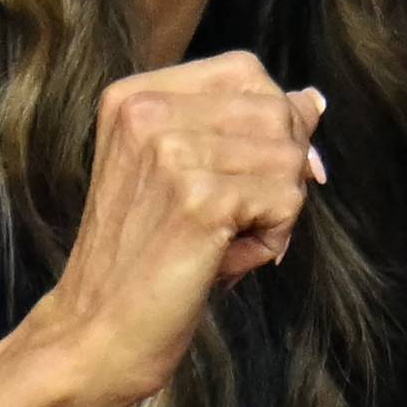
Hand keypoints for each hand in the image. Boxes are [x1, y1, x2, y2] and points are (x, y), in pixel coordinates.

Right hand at [34, 51, 325, 406]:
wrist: (94, 334)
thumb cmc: (143, 262)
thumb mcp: (180, 176)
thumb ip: (239, 131)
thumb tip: (313, 99)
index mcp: (133, 97)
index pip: (246, 71)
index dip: (275, 120)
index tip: (265, 173)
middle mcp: (147, 112)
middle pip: (276, 110)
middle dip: (282, 170)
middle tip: (240, 221)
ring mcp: (172, 152)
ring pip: (289, 157)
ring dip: (276, 211)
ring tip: (225, 244)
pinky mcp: (200, 198)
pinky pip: (287, 200)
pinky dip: (271, 239)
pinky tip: (225, 262)